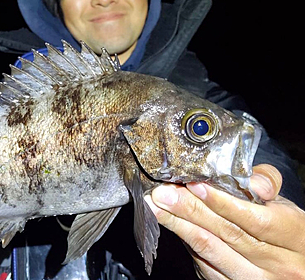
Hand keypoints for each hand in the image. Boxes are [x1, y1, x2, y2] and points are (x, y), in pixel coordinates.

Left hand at [144, 164, 304, 278]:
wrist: (291, 263)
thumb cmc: (283, 226)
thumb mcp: (282, 203)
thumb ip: (266, 183)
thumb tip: (252, 182)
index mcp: (295, 237)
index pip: (255, 220)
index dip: (222, 202)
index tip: (194, 185)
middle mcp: (281, 265)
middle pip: (228, 235)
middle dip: (191, 211)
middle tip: (163, 193)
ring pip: (212, 252)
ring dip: (180, 226)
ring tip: (157, 206)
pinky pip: (206, 266)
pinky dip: (186, 242)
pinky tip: (171, 224)